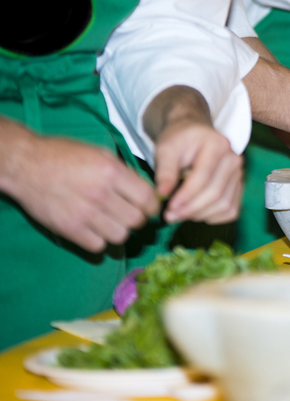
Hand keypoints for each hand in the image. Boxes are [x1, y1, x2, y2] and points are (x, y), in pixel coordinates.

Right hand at [3, 134, 158, 252]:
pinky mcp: (69, 228)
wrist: (25, 164)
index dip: (152, 207)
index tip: (148, 208)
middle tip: (128, 214)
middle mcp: (100, 194)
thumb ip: (124, 173)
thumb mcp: (100, 154)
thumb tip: (146, 191)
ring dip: (118, 231)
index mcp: (112, 172)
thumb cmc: (63, 155)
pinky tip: (94, 230)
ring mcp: (84, 213)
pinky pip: (98, 246)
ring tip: (110, 222)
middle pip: (136, 220)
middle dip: (136, 219)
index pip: (147, 199)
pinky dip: (99, 241)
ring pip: (120, 236)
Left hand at [143, 86, 242, 224]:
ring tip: (180, 213)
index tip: (169, 207)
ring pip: (224, 205)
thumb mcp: (166, 149)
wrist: (193, 136)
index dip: (187, 195)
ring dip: (200, 215)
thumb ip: (165, 171)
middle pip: (216, 193)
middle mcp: (233, 159)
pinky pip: (231, 210)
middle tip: (170, 216)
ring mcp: (239, 174)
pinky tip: (195, 212)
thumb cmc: (179, 141)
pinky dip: (213, 217)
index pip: (204, 176)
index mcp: (217, 144)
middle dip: (191, 209)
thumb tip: (162, 194)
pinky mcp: (239, 187)